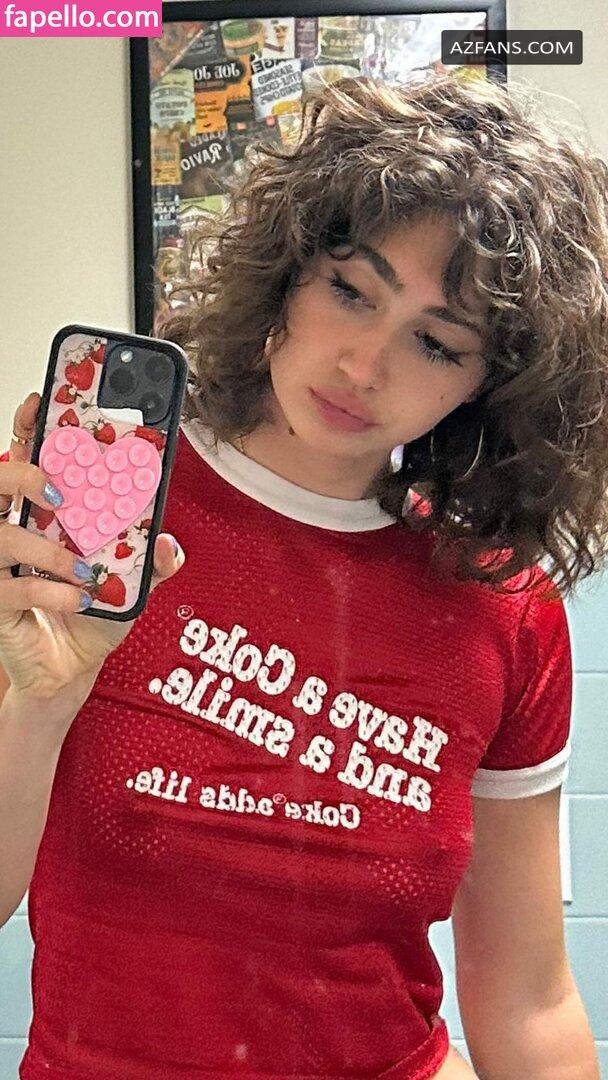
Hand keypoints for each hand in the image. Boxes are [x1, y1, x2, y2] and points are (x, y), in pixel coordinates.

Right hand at [0, 392, 184, 698]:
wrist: (71, 670)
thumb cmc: (93, 615)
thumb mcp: (133, 586)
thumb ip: (152, 562)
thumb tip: (170, 543)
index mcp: (42, 515)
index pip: (27, 460)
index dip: (29, 430)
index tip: (40, 405)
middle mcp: (13, 532)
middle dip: (23, 475)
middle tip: (57, 492)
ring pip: (1, 537)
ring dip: (46, 550)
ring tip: (82, 568)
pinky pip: (11, 589)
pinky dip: (50, 592)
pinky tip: (77, 600)